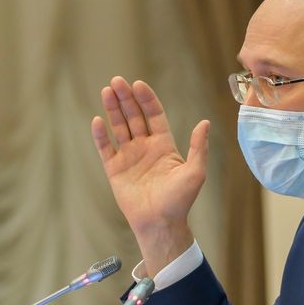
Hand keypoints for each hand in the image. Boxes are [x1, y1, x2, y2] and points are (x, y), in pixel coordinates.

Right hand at [91, 76, 208, 276]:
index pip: (154, 115)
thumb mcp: (195, 171)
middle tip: (117, 81)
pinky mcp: (115, 169)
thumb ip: (198, 147)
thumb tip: (205, 122)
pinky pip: (106, 148)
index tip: (139, 84)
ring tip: (107, 91)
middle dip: (126, 98)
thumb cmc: (180, 200)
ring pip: (119, 127)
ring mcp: (129, 157)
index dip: (146, 99)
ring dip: (113, 109)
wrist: (160, 223)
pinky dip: (101, 135)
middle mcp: (145, 147)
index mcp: (164, 145)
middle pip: (134, 116)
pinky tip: (98, 120)